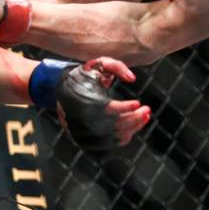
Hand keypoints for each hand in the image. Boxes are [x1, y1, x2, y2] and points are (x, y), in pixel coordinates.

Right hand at [29, 58, 151, 152]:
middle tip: (147, 110)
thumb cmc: (84, 75)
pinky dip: (123, 138)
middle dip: (134, 119)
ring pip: (112, 137)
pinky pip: (107, 146)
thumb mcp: (99, 64)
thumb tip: (132, 79)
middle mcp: (80, 118)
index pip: (106, 109)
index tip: (137, 102)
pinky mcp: (84, 140)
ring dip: (133, 128)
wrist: (61, 89)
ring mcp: (82, 132)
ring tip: (144, 116)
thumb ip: (117, 66)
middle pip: (113, 125)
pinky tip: (133, 127)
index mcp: (82, 99)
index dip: (124, 108)